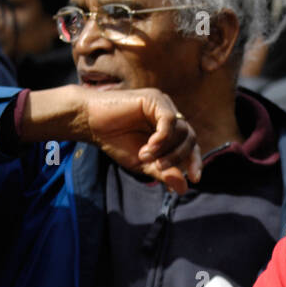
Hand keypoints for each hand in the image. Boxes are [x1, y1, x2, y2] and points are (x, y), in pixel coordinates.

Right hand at [74, 88, 200, 191]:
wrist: (90, 123)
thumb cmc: (115, 141)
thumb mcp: (142, 163)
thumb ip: (163, 173)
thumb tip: (184, 188)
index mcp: (169, 130)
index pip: (191, 145)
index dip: (195, 160)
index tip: (194, 178)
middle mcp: (170, 115)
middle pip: (190, 138)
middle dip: (179, 157)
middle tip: (159, 168)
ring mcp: (163, 105)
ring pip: (181, 130)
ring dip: (166, 149)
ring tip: (145, 157)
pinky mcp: (154, 98)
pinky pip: (169, 120)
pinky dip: (162, 137)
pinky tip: (149, 147)